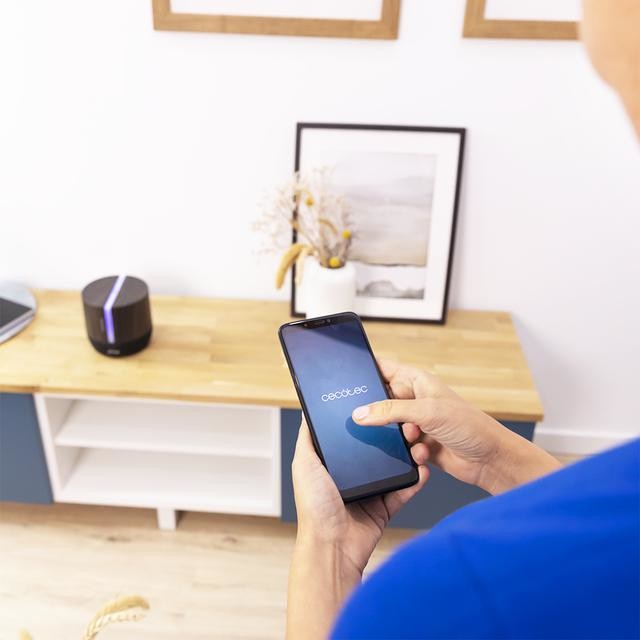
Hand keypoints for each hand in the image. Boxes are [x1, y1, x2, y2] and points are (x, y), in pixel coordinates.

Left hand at [292, 420, 427, 573]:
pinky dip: (415, 480)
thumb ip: (308, 439)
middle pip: (376, 450)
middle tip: (404, 424)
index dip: (365, 422)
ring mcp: (369, 491)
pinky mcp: (384, 508)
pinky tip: (422, 467)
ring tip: (416, 442)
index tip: (379, 406)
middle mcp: (351, 476)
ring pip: (394, 468)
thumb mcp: (303, 465)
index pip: (353, 437)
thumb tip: (309, 413)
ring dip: (407, 455)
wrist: (332, 545)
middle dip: (391, 437)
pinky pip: (404, 490)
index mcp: (332, 465)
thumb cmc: (314, 507)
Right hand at [352, 359, 559, 494]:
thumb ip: (390, 411)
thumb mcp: (427, 412)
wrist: (491, 460)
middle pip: (381, 400)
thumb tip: (360, 413)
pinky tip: (423, 452)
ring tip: (412, 437)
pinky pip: (399, 446)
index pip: (384, 368)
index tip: (348, 379)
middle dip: (377, 412)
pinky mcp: (418, 444)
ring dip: (395, 436)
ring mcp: (416, 422)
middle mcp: (415, 399)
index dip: (366, 370)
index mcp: (417, 381)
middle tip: (373, 420)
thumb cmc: (471, 426)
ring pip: (387, 427)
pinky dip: (407, 451)